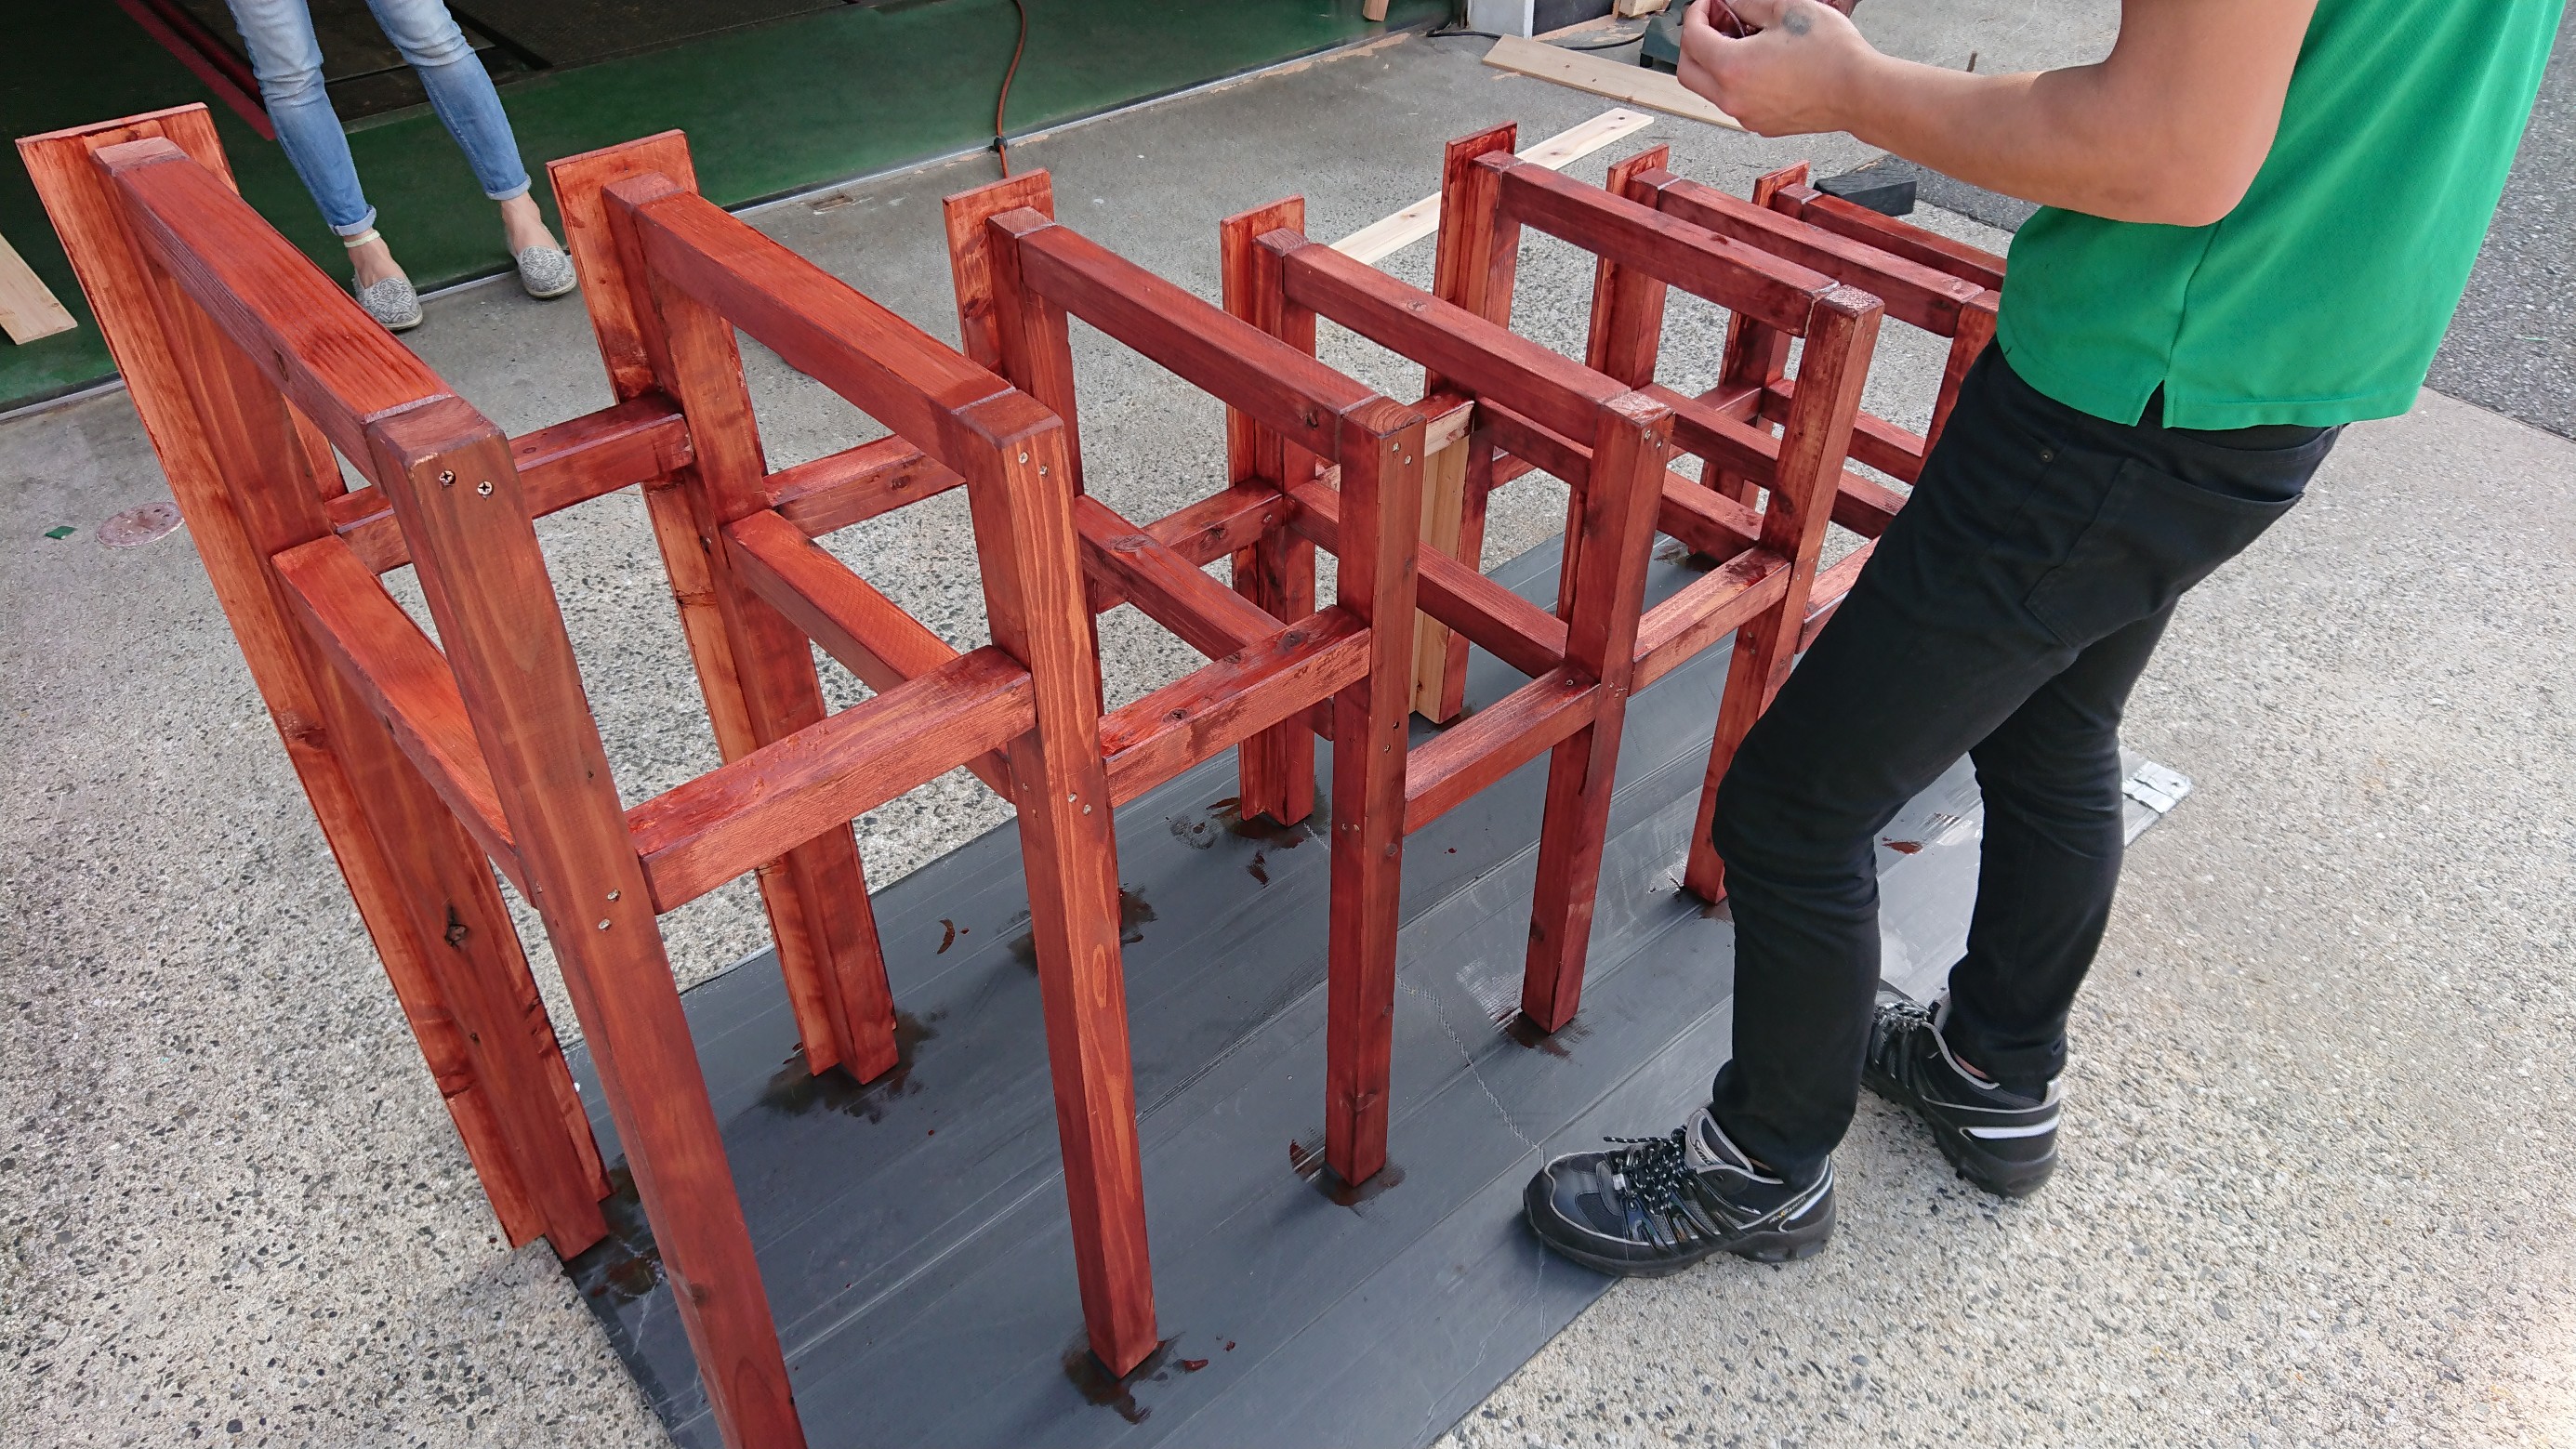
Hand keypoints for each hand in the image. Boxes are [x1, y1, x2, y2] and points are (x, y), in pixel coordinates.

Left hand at [1677, 0, 1876, 137]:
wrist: (1859, 92)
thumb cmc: (1831, 54)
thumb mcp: (1787, 9)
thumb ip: (1749, 4)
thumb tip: (1732, 3)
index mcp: (1731, 68)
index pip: (1692, 38)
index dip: (1696, 13)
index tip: (1708, 2)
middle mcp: (1732, 98)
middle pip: (1688, 71)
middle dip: (1693, 42)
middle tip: (1713, 21)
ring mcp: (1746, 116)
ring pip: (1710, 89)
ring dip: (1715, 63)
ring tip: (1741, 39)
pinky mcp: (1762, 124)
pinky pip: (1735, 101)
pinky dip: (1735, 80)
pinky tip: (1758, 61)